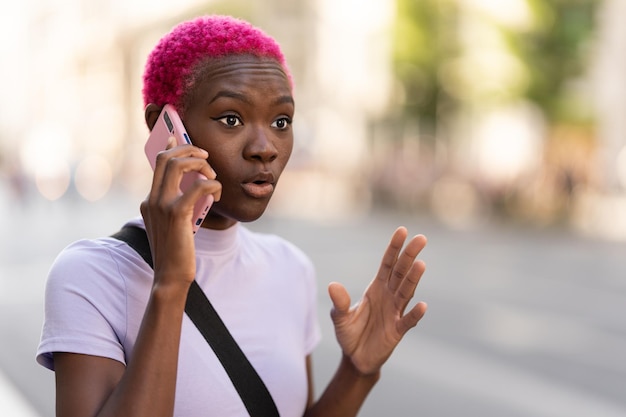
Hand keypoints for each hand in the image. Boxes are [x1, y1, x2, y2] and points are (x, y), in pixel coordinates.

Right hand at [140, 137, 220, 287]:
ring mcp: (161, 205)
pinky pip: (198, 186)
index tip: (177, 137)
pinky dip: (212, 185)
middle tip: (206, 156)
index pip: (158, 164)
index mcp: (150, 201)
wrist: (170, 277)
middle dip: (189, 149)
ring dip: (200, 164)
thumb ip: (179, 206)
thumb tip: (196, 187)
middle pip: (167, 158)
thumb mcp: (174, 226)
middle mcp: (152, 199)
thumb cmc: (177, 254)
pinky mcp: (176, 213)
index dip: (169, 147)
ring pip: (178, 164)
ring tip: (213, 177)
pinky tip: (217, 195)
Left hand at [328, 227, 427, 374]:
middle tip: (421, 238)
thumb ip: (339, 302)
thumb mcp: (339, 317)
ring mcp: (395, 312)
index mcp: (376, 288)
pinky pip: (408, 321)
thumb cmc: (349, 332)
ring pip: (406, 292)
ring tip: (421, 264)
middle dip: (410, 255)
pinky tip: (422, 305)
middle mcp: (389, 296)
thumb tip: (333, 285)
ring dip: (414, 279)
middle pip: (401, 273)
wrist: (355, 358)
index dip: (394, 248)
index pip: (387, 264)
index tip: (403, 231)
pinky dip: (415, 314)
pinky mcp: (397, 331)